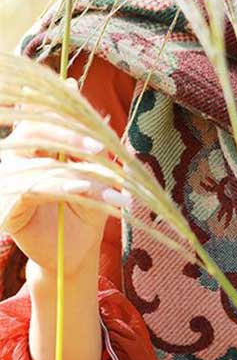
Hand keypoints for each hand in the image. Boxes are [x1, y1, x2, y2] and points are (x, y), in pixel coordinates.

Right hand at [0, 95, 129, 275]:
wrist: (76, 254)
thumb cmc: (85, 212)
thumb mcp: (96, 179)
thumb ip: (93, 151)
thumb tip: (100, 117)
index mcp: (34, 147)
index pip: (41, 116)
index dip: (62, 110)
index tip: (85, 106)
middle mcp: (16, 160)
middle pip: (32, 131)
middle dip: (68, 134)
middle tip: (100, 147)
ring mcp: (7, 182)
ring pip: (38, 163)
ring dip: (74, 169)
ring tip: (104, 179)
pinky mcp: (7, 207)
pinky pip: (32, 189)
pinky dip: (60, 186)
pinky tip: (81, 189)